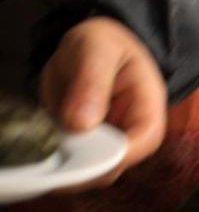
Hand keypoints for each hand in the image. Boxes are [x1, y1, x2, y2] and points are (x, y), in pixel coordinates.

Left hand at [39, 17, 166, 188]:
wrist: (90, 44)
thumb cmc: (103, 42)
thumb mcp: (96, 51)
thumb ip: (91, 83)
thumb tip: (80, 124)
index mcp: (147, 105)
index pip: (144, 139)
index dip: (117, 154)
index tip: (82, 159)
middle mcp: (131, 129)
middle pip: (117, 163)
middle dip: (85, 169)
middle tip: (51, 163)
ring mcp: (107, 140)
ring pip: (92, 169)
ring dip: (65, 167)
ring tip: (42, 157)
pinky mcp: (84, 144)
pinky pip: (71, 161)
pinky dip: (53, 160)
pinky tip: (38, 153)